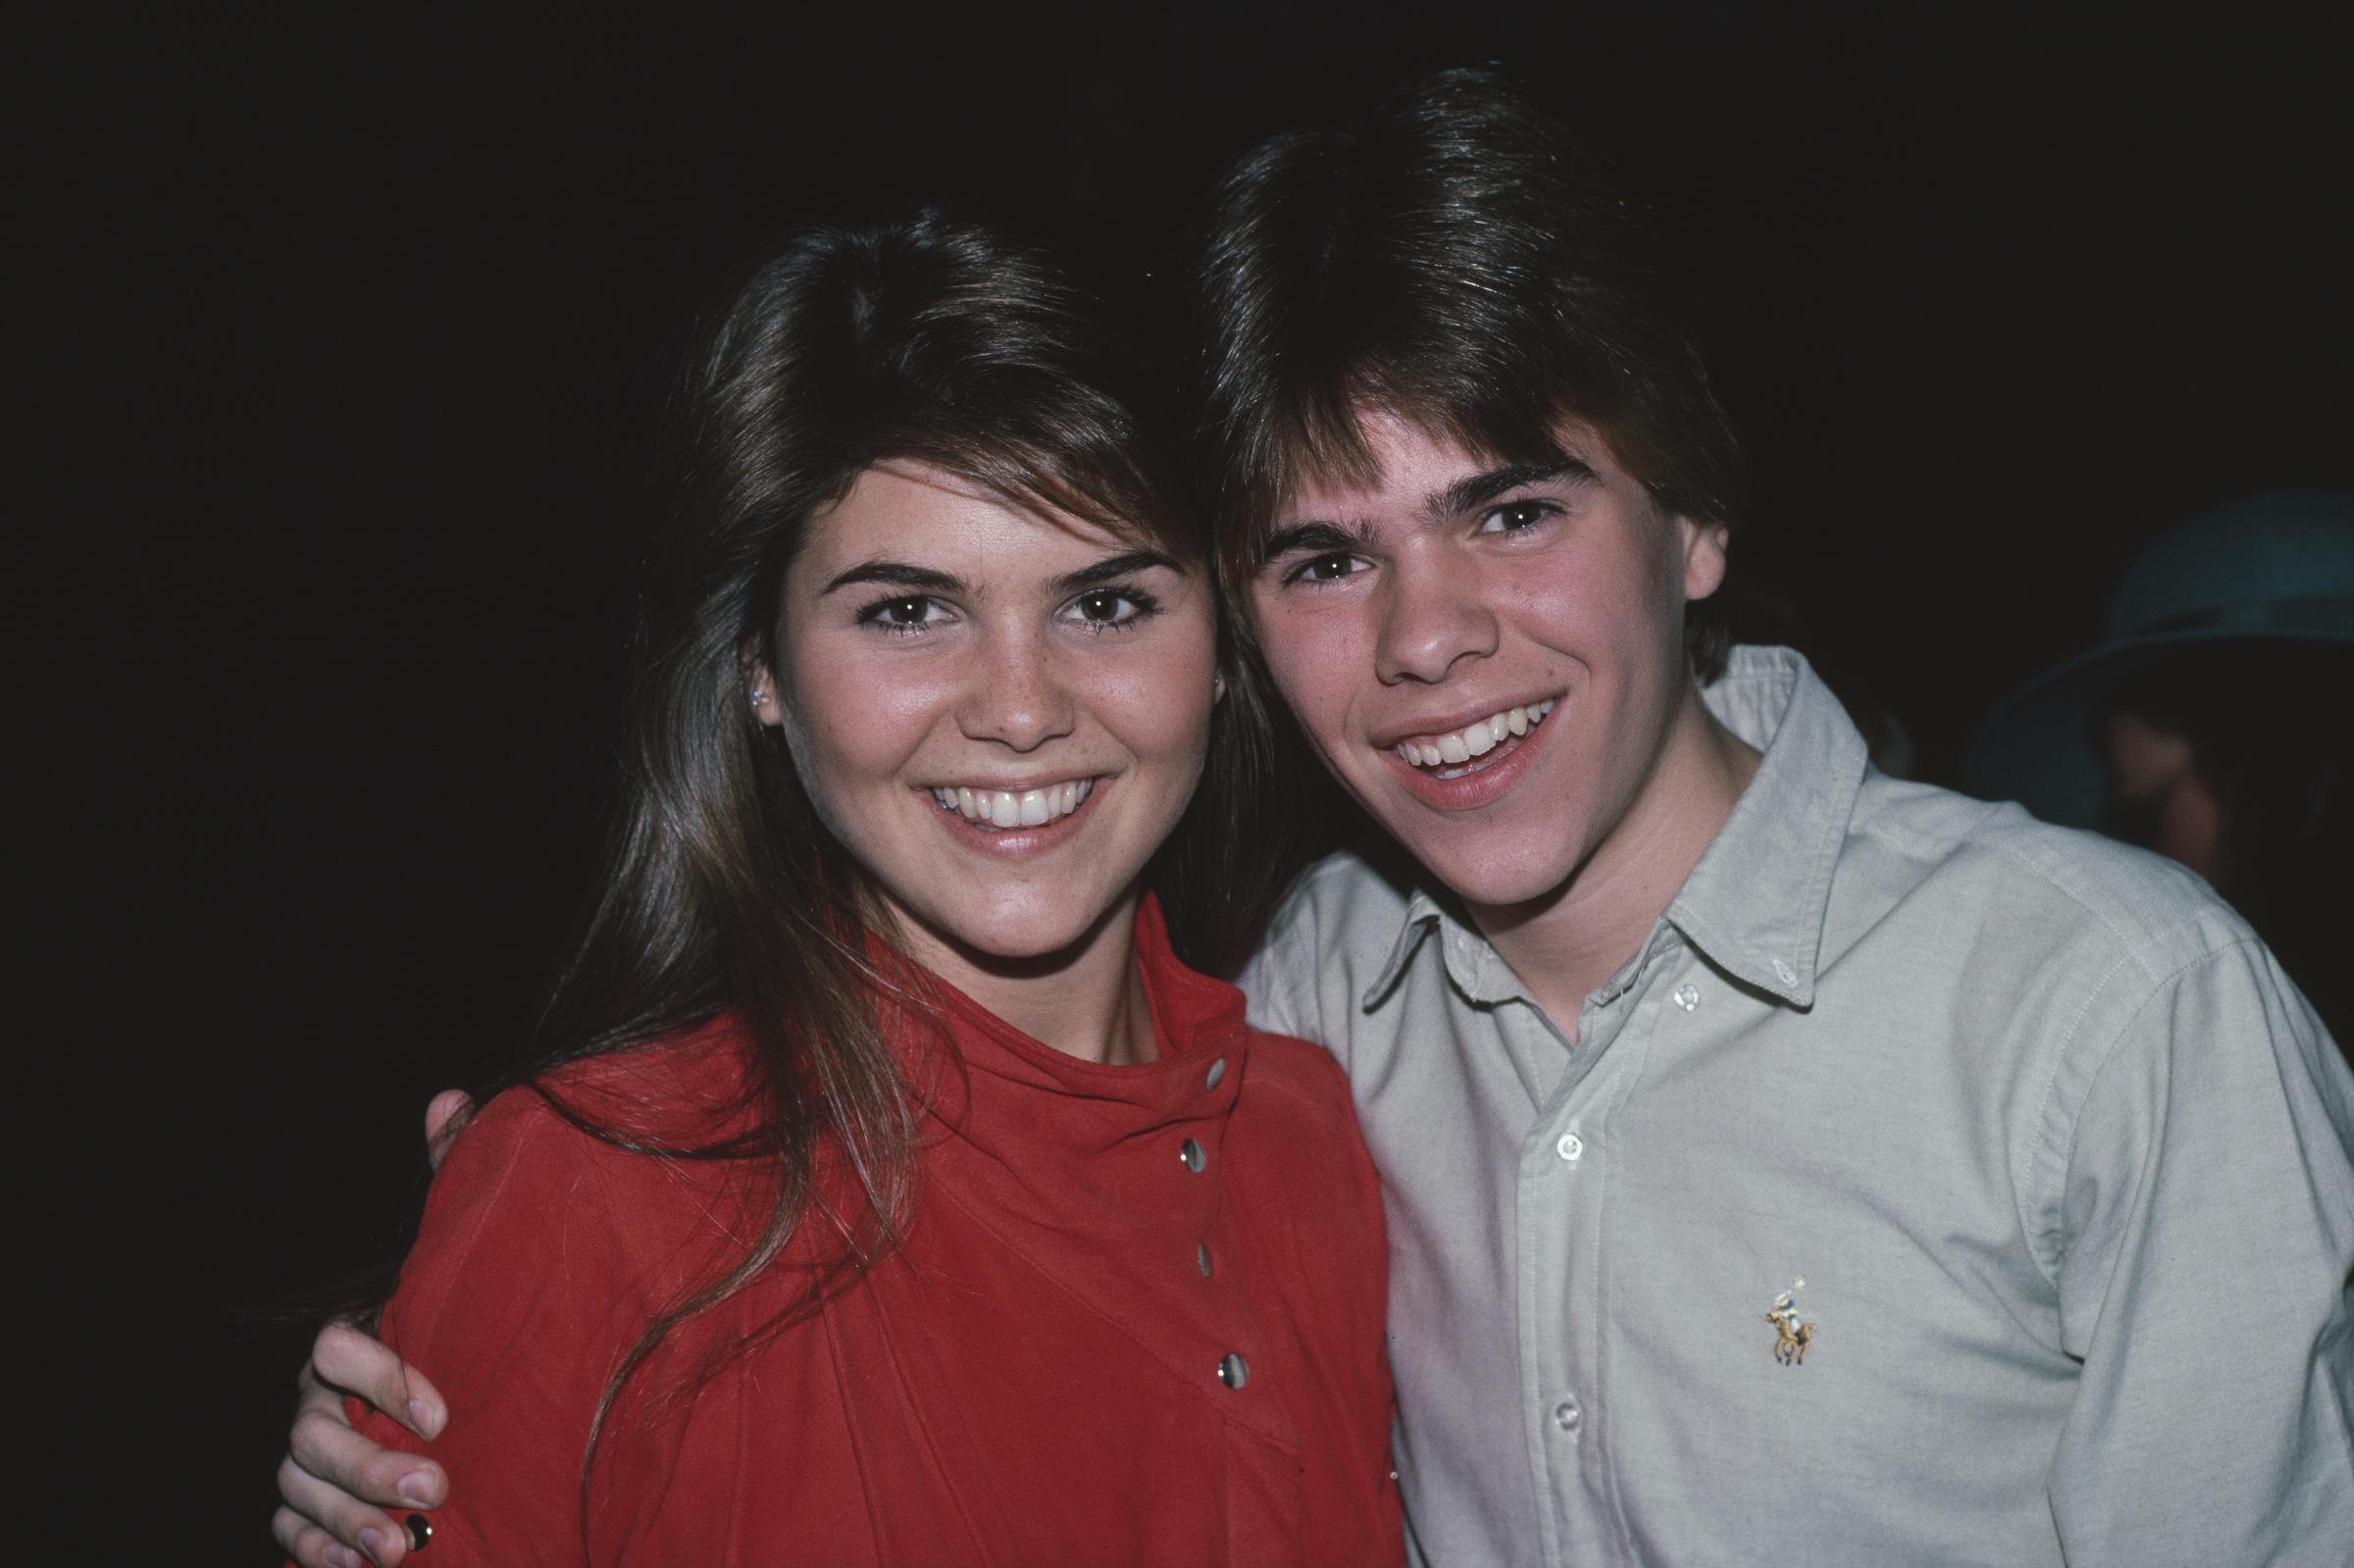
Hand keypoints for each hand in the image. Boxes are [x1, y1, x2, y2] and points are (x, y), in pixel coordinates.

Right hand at [271, 1092, 474, 1567]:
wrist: (464, 1402)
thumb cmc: (458, 1321)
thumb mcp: (465, 1258)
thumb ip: (456, 1181)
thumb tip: (454, 1098)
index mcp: (349, 1340)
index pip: (335, 1350)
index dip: (382, 1378)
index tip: (444, 1411)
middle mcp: (315, 1401)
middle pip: (314, 1436)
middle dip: (369, 1466)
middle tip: (436, 1486)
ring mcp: (306, 1455)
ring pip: (300, 1489)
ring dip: (347, 1519)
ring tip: (403, 1543)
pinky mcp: (310, 1507)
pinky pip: (291, 1533)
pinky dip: (319, 1551)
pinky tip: (362, 1564)